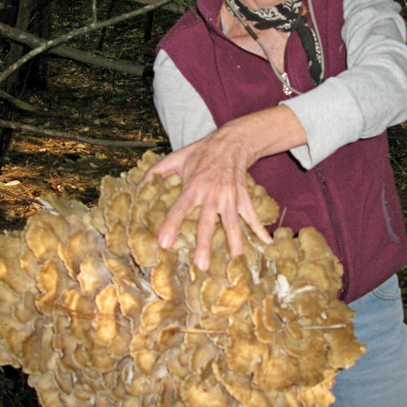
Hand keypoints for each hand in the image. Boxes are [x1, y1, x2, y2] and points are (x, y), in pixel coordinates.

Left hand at [146, 120, 271, 269]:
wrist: (232, 142)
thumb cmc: (201, 153)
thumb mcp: (176, 158)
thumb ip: (157, 172)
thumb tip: (140, 186)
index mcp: (193, 186)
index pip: (179, 208)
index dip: (171, 225)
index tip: (164, 243)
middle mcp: (212, 194)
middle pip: (207, 223)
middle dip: (204, 244)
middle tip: (200, 265)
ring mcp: (230, 198)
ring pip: (232, 224)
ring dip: (234, 244)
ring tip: (235, 264)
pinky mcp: (244, 198)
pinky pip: (253, 216)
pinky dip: (261, 230)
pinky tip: (267, 244)